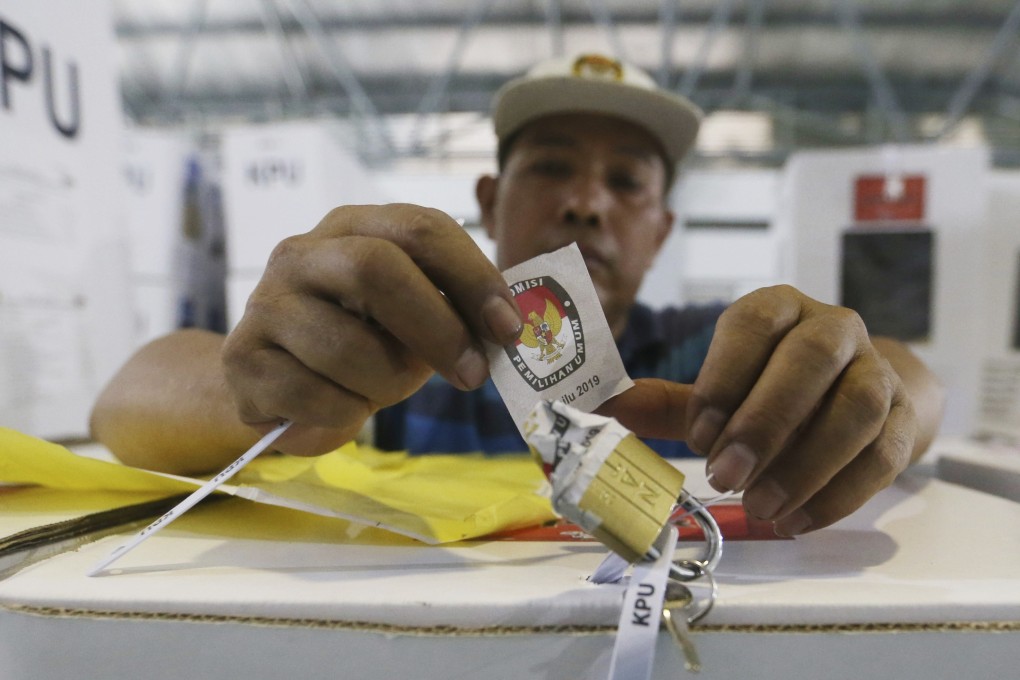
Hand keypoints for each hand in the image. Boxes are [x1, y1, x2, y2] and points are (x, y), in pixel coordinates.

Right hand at [222, 204, 522, 455]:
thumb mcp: (411, 317)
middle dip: (437, 329)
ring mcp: (265, 302)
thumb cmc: (361, 343)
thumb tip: (507, 328)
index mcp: (354, 227)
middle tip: (472, 375)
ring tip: (384, 388)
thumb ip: (453, 309)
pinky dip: (346, 413)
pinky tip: (341, 406)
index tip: (508, 328)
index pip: (421, 229)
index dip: (473, 277)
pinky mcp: (242, 358)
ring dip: (388, 382)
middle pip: (377, 270)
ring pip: (348, 347)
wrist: (276, 383)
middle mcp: (302, 252)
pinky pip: (315, 396)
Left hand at [599, 285, 936, 535]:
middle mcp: (833, 328)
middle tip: (725, 476)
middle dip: (765, 421)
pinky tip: (796, 521)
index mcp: (779, 309)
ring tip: (761, 507)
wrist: (856, 391)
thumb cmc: (772, 388)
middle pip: (812, 361)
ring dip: (806, 463)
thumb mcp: (722, 389)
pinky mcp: (905, 419)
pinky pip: (883, 455)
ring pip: (856, 408)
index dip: (725, 376)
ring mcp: (877, 370)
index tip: (698, 433)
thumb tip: (604, 407)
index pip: (755, 324)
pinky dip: (839, 494)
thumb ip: (669, 402)